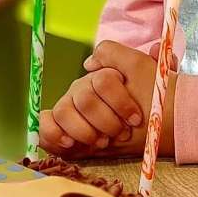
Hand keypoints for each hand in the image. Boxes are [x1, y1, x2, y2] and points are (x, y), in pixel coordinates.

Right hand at [40, 40, 154, 155]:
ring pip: (64, 112)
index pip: (104, 80)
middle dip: (106, 121)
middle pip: (85, 98)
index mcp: (102, 77)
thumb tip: (129, 53)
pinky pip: (45, 123)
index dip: (120, 101)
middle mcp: (82, 90)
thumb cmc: (148, 112)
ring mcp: (68, 108)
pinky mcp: (57, 128)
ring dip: (84, 131)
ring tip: (101, 142)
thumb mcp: (152, 83)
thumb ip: (147, 60)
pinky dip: (54, 133)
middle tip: (120, 134)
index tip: (135, 119)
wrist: (138, 138)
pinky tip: (70, 143)